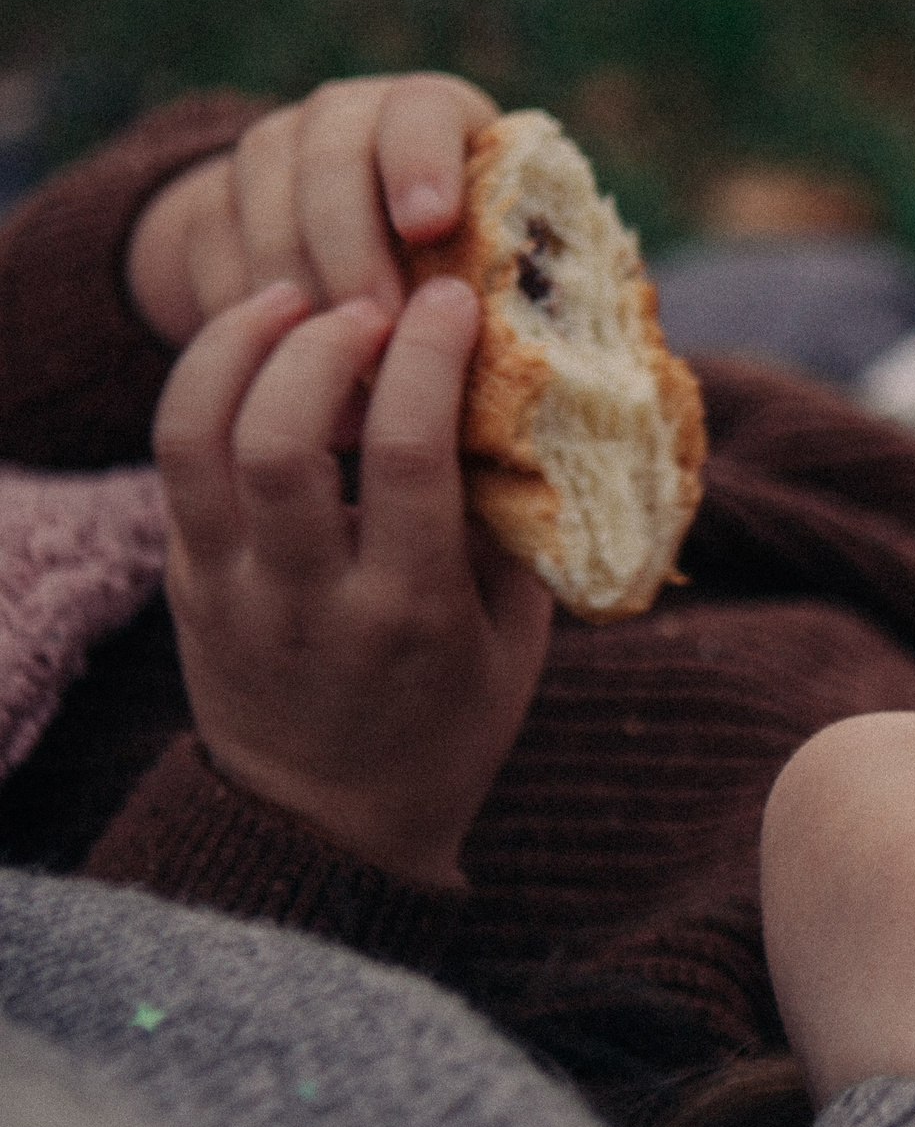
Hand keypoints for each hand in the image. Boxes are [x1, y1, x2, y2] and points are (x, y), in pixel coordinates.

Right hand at [128, 73, 498, 349]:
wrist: (349, 253)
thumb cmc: (464, 267)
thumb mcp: (498, 257)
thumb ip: (518, 276)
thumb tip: (544, 353)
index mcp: (432, 116)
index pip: (421, 111)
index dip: (423, 161)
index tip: (431, 226)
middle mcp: (344, 116)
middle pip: (332, 163)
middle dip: (356, 252)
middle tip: (385, 329)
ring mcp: (269, 154)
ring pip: (269, 212)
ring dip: (307, 294)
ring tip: (343, 368)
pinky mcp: (209, 205)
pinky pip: (216, 257)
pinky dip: (252, 316)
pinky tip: (285, 372)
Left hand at [155, 278, 552, 886]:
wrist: (327, 827)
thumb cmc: (448, 728)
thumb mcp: (514, 645)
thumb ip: (514, 533)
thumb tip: (526, 406)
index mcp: (409, 612)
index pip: (404, 456)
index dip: (428, 356)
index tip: (455, 299)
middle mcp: (309, 598)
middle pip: (282, 435)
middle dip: (324, 340)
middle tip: (371, 300)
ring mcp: (231, 591)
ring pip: (200, 437)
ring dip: (240, 346)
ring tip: (294, 300)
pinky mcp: (185, 581)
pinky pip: (176, 463)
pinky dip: (210, 386)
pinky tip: (258, 353)